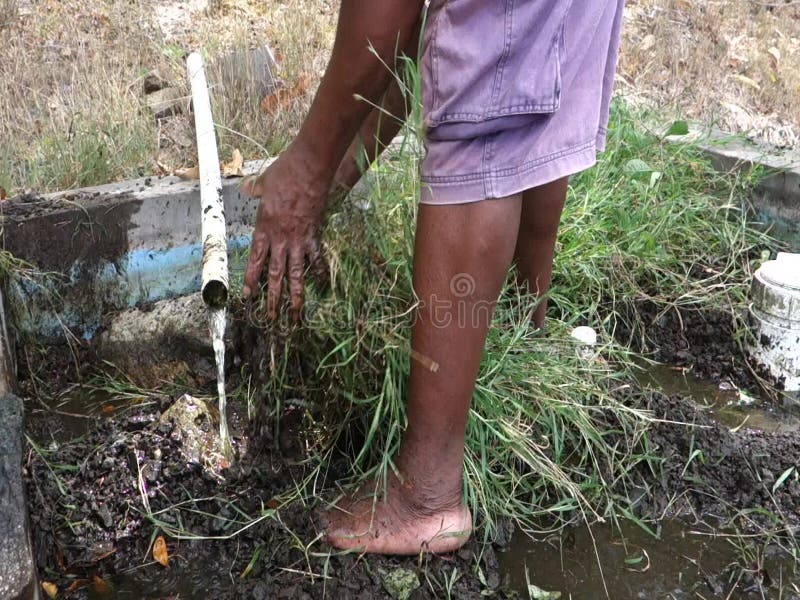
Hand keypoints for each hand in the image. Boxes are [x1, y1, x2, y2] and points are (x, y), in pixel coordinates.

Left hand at [242, 143, 329, 321]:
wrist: (310, 168)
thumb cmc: (285, 172)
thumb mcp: (264, 181)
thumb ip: (255, 188)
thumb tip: (248, 187)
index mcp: (263, 228)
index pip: (255, 260)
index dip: (251, 280)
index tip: (247, 297)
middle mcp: (280, 238)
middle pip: (275, 274)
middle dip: (272, 298)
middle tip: (271, 318)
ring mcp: (299, 239)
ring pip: (296, 274)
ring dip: (295, 296)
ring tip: (295, 314)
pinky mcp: (316, 235)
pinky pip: (317, 259)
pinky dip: (320, 273)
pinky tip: (322, 286)